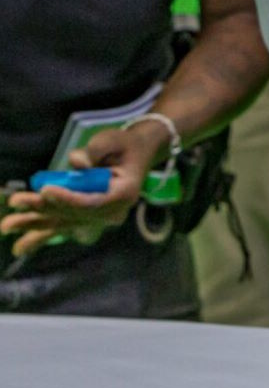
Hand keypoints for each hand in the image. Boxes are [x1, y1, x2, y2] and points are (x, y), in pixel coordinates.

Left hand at [1, 123, 166, 257]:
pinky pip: (62, 226)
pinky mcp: (86, 218)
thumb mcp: (115, 139)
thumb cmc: (125, 144)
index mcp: (124, 194)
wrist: (137, 153)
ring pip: (63, 223)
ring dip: (34, 224)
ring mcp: (98, 218)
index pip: (92, 202)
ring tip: (7, 227)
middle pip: (72, 214)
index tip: (45, 190)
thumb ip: (97, 149)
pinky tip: (19, 247)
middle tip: (17, 202)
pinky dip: (41, 233)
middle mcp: (111, 212)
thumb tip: (76, 164)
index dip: (68, 199)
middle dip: (42, 209)